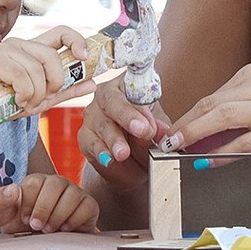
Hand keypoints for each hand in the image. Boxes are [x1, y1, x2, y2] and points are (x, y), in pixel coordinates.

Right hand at [0, 26, 94, 112]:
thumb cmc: (5, 102)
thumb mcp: (42, 98)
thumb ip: (66, 90)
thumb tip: (93, 82)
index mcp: (33, 50)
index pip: (61, 32)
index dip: (76, 41)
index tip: (83, 58)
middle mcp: (19, 45)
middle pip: (51, 55)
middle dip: (55, 82)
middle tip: (44, 99)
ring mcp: (4, 50)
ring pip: (36, 69)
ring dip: (36, 94)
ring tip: (26, 104)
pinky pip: (21, 76)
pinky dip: (24, 93)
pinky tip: (17, 101)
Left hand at [0, 173, 98, 232]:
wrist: (44, 249)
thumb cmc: (24, 230)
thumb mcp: (6, 218)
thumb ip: (1, 201)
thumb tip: (12, 189)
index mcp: (37, 183)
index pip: (35, 181)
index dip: (28, 202)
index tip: (25, 219)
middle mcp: (57, 184)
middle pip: (55, 183)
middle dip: (44, 208)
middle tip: (36, 226)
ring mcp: (75, 193)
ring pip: (72, 194)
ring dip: (58, 215)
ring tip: (49, 230)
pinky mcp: (89, 206)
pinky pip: (87, 207)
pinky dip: (75, 220)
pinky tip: (65, 230)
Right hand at [78, 74, 167, 188]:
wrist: (133, 163)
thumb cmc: (145, 137)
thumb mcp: (156, 132)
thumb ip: (159, 130)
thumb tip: (166, 133)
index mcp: (128, 86)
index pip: (132, 86)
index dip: (142, 102)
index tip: (150, 120)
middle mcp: (107, 95)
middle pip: (112, 100)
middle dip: (127, 116)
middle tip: (142, 130)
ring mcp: (93, 114)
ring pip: (102, 123)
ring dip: (114, 139)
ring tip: (124, 152)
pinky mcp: (85, 135)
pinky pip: (91, 141)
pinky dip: (101, 150)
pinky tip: (108, 158)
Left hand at [158, 62, 250, 164]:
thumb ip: (244, 102)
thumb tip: (209, 127)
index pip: (215, 94)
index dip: (191, 113)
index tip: (176, 128)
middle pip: (211, 103)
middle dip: (185, 123)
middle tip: (167, 139)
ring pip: (220, 118)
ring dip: (194, 134)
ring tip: (177, 147)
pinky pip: (242, 142)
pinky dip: (221, 152)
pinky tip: (207, 160)